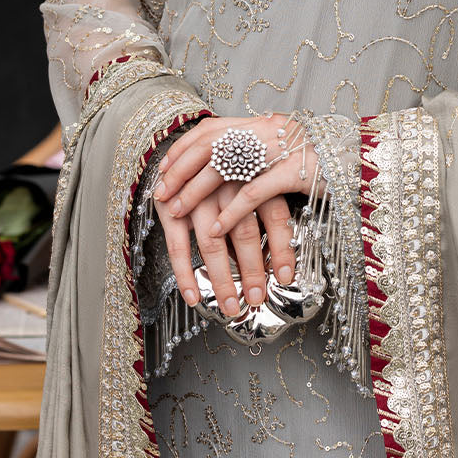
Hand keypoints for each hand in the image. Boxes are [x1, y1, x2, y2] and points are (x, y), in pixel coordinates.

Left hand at [152, 111, 318, 273]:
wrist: (366, 161)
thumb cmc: (325, 163)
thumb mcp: (286, 152)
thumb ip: (258, 155)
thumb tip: (225, 170)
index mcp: (263, 123)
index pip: (211, 128)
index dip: (183, 149)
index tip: (163, 170)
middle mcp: (269, 130)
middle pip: (210, 144)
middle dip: (180, 170)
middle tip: (161, 193)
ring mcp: (283, 148)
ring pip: (226, 167)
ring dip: (196, 191)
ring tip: (178, 212)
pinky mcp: (297, 171)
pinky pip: (255, 192)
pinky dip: (231, 213)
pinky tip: (216, 229)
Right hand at [154, 181, 293, 317]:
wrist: (180, 151)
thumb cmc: (224, 171)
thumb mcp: (251, 177)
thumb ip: (266, 206)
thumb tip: (282, 249)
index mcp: (253, 176)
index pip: (275, 215)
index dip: (283, 248)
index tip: (287, 278)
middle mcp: (226, 185)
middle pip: (244, 233)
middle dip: (253, 271)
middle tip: (258, 298)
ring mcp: (195, 197)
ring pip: (212, 243)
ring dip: (222, 279)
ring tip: (231, 306)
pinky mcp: (170, 209)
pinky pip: (178, 246)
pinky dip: (185, 274)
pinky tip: (194, 296)